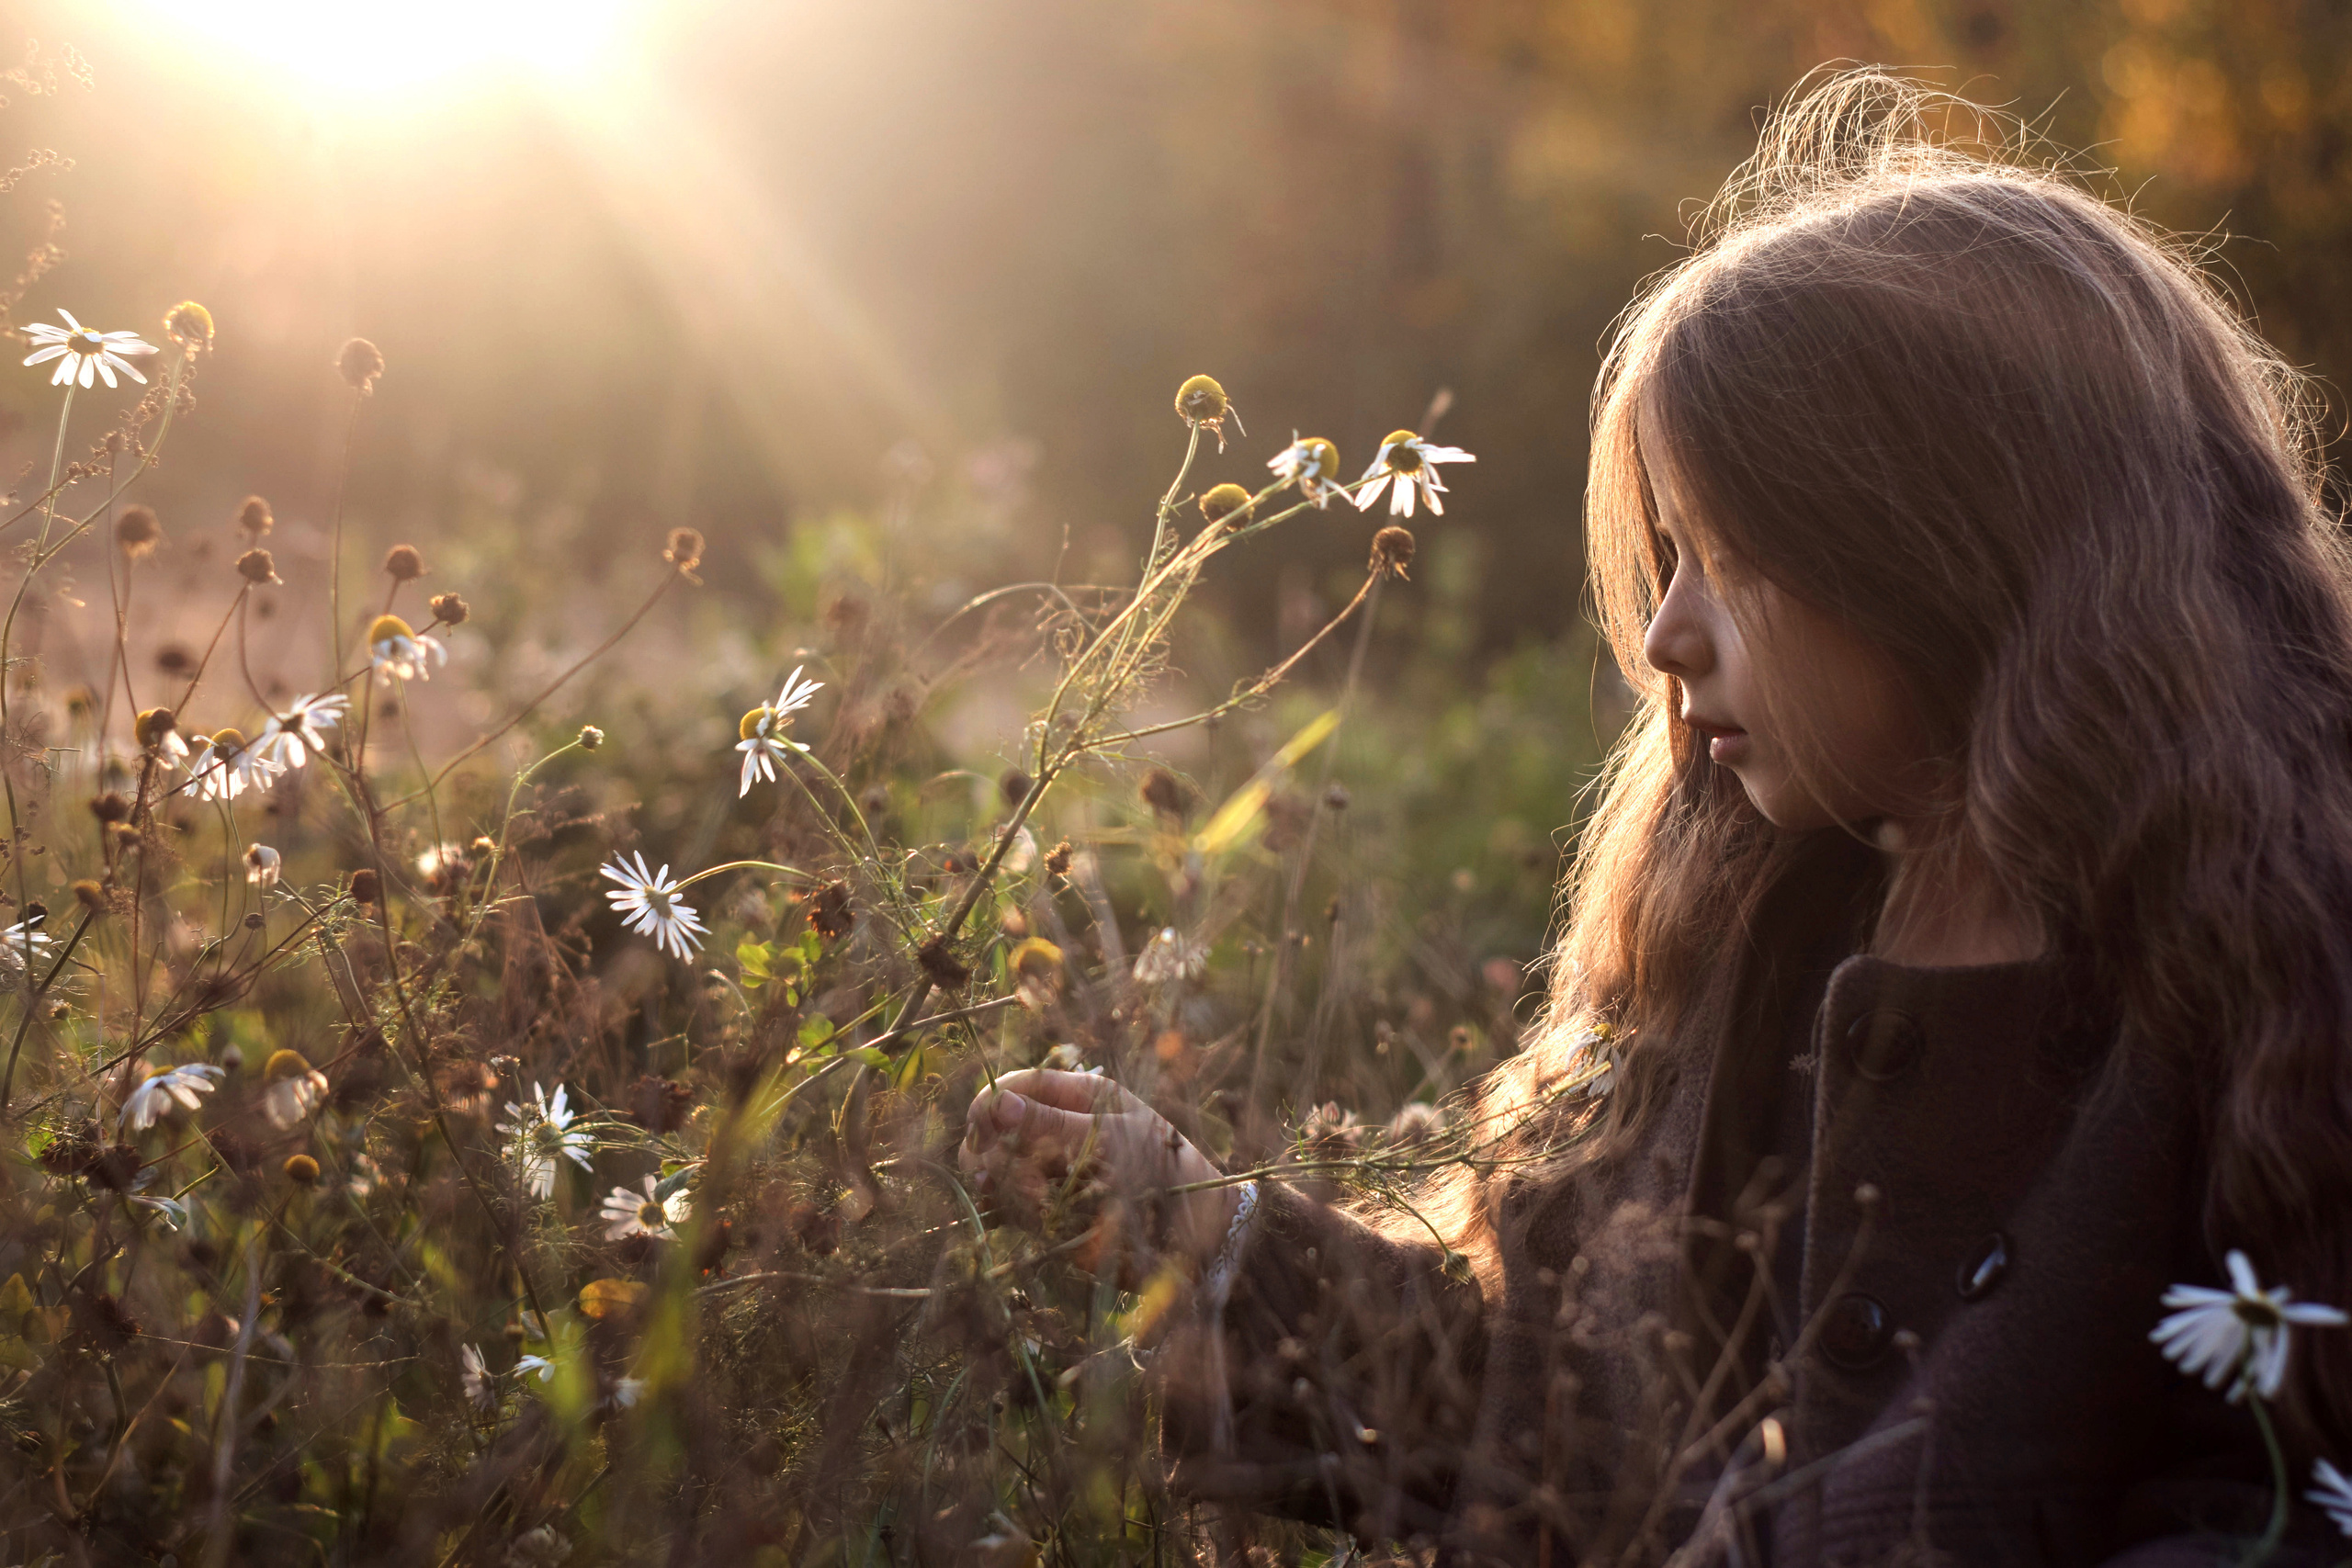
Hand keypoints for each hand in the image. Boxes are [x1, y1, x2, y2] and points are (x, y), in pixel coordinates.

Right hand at [958, 1068, 1238, 1274]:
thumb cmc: (1168, 1169)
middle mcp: (1057, 1128)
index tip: (983, 1135)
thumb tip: (997, 1103)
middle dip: (994, 1155)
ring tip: (1042, 1205)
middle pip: (993, 1132)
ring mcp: (1052, 1169)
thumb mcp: (1113, 1140)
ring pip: (996, 1172)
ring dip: (1008, 1188)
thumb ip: (1052, 1124)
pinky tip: (1045, 1219)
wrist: (1201, 1229)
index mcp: (1077, 1095)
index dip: (988, 1109)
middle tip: (1010, 1180)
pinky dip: (1020, 1214)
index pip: (1011, 1088)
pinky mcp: (1052, 1207)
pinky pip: (1014, 1207)